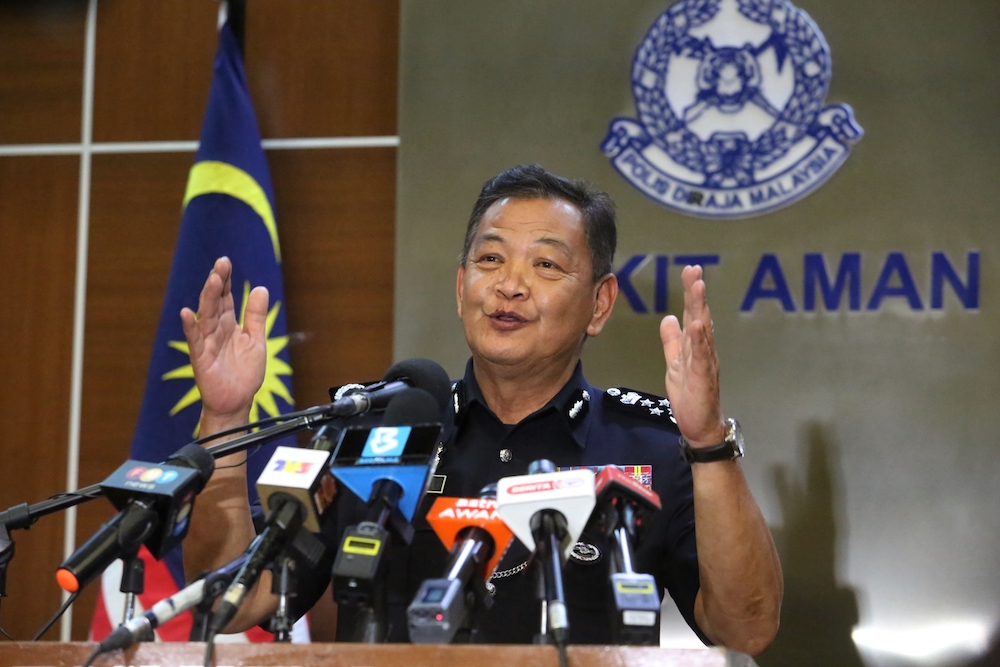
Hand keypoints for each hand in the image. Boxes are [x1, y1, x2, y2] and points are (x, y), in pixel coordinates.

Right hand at [179, 257, 268, 422]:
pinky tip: (187, 313)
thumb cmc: (244, 374)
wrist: (237, 402)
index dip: (226, 281)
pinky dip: (191, 327)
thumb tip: (261, 289)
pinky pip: (195, 340)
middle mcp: (216, 330)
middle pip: (215, 302)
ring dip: (209, 298)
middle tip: (221, 264)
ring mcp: (207, 343)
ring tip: (213, 279)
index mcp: (229, 325)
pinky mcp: (201, 358)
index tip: (225, 262)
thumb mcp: (256, 340)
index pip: (226, 298)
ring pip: (206, 316)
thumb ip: (256, 316)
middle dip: (218, 283)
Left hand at [660, 265, 724, 446]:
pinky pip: (701, 356)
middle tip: (694, 270)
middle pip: (700, 316)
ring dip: (700, 309)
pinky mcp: (703, 378)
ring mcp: (705, 363)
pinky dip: (699, 339)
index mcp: (695, 347)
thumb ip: (672, 342)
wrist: (700, 427)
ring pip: (703, 331)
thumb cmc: (691, 397)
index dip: (691, 293)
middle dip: (696, 293)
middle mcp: (704, 351)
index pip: (693, 314)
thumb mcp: (675, 364)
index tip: (690, 271)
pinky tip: (696, 324)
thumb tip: (668, 318)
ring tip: (697, 288)